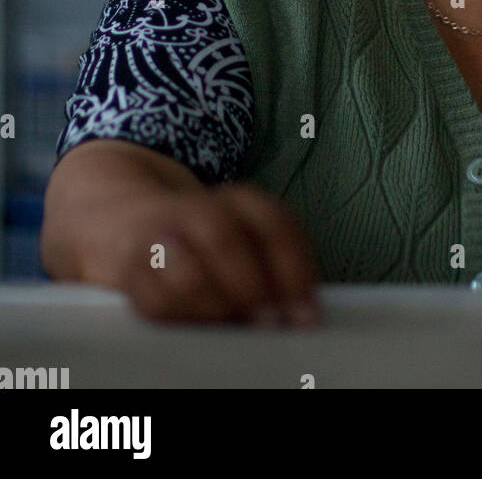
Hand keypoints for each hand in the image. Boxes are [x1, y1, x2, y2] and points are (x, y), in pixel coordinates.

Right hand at [111, 181, 320, 325]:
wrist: (127, 220)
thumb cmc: (205, 243)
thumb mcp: (245, 238)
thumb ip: (273, 268)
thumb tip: (300, 315)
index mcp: (238, 201)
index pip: (273, 222)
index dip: (294, 268)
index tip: (306, 312)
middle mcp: (198, 210)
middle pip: (225, 240)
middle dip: (252, 288)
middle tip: (270, 324)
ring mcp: (159, 237)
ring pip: (188, 274)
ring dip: (215, 307)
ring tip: (231, 327)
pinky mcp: (130, 269)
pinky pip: (155, 303)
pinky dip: (180, 320)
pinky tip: (198, 330)